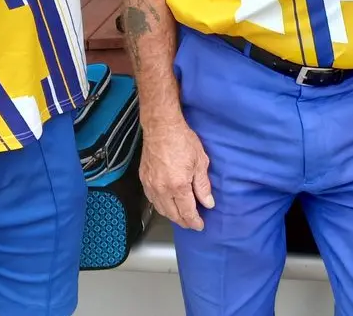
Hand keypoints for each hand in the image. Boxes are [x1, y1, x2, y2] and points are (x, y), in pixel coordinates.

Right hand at [139, 116, 214, 230]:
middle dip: (183, 221)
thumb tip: (208, 203)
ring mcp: (151, 185)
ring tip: (181, 216)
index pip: (187, 212)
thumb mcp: (200, 161)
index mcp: (179, 186)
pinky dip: (160, 205)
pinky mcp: (144, 179)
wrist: (161, 127)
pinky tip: (166, 204)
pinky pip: (152, 199)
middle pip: (173, 214)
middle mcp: (163, 189)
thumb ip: (203, 185)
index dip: (194, 221)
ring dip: (171, 215)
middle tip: (192, 223)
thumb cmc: (182, 140)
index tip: (200, 225)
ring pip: (161, 209)